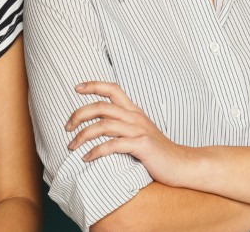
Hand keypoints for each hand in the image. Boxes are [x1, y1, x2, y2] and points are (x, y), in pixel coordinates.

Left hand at [66, 81, 193, 186]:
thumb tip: (100, 127)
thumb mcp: (140, 133)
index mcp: (134, 112)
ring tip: (72, 146)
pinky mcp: (142, 146)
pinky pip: (113, 145)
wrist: (182, 164)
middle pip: (102, 106)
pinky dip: (96, 151)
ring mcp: (139, 131)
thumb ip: (124, 126)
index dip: (94, 85)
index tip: (77, 88)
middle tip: (66, 127)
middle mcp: (136, 117)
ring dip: (83, 135)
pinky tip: (87, 158)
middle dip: (79, 114)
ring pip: (104, 124)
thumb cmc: (158, 152)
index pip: (113, 89)